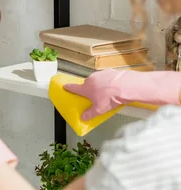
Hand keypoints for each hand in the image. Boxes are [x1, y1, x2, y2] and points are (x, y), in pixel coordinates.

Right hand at [64, 69, 180, 119]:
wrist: (124, 86)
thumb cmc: (110, 98)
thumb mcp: (99, 110)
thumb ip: (89, 114)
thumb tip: (82, 118)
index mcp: (86, 88)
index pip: (74, 88)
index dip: (69, 88)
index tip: (65, 86)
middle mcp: (90, 79)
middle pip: (86, 84)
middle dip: (89, 89)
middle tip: (95, 97)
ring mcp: (99, 74)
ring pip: (96, 80)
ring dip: (98, 85)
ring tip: (106, 93)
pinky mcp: (108, 71)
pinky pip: (105, 77)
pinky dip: (107, 81)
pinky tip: (113, 87)